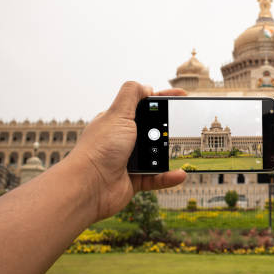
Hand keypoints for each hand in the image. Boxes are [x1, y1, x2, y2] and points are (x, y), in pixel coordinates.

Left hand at [68, 81, 186, 221]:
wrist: (89, 186)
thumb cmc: (100, 149)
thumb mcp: (117, 114)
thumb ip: (131, 94)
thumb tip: (147, 87)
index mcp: (118, 122)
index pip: (144, 105)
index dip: (162, 99)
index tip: (181, 96)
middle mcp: (123, 140)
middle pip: (153, 129)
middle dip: (168, 127)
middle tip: (184, 123)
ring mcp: (129, 160)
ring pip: (157, 154)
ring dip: (169, 154)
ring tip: (182, 150)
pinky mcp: (135, 180)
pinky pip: (157, 177)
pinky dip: (168, 177)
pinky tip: (180, 174)